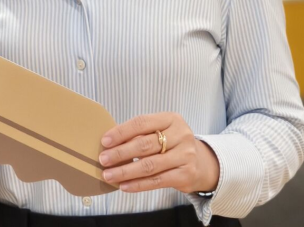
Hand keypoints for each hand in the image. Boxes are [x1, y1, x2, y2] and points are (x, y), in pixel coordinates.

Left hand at [100, 112, 219, 193]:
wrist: (200, 162)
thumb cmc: (170, 144)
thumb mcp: (159, 131)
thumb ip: (139, 134)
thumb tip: (109, 144)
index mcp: (171, 119)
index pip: (141, 123)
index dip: (121, 132)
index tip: (105, 141)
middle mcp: (181, 135)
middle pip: (144, 145)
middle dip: (120, 153)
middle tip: (103, 160)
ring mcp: (185, 155)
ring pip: (150, 165)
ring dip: (126, 171)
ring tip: (109, 175)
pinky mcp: (186, 174)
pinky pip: (157, 180)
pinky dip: (138, 184)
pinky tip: (124, 185)